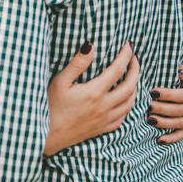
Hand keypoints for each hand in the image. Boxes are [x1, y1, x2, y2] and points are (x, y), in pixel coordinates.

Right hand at [44, 40, 139, 156]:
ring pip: (130, 103)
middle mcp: (104, 107)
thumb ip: (78, 64)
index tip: (128, 45)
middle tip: (134, 59)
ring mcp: (104, 120)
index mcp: (94, 92)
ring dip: (134, 87)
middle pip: (130, 86)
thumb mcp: (60, 81)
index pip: (118, 70)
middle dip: (135, 70)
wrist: (46, 136)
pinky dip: (128, 105)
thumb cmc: (50, 106)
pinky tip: (124, 100)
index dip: (126, 56)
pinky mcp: (101, 129)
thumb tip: (90, 46)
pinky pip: (123, 118)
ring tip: (132, 76)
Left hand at [147, 64, 182, 144]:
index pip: (180, 95)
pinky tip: (159, 140)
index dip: (166, 94)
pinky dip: (170, 139)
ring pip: (176, 124)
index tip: (152, 92)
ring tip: (149, 119)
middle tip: (148, 106)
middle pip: (176, 110)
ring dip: (162, 123)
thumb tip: (180, 71)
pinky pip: (179, 136)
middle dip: (161, 109)